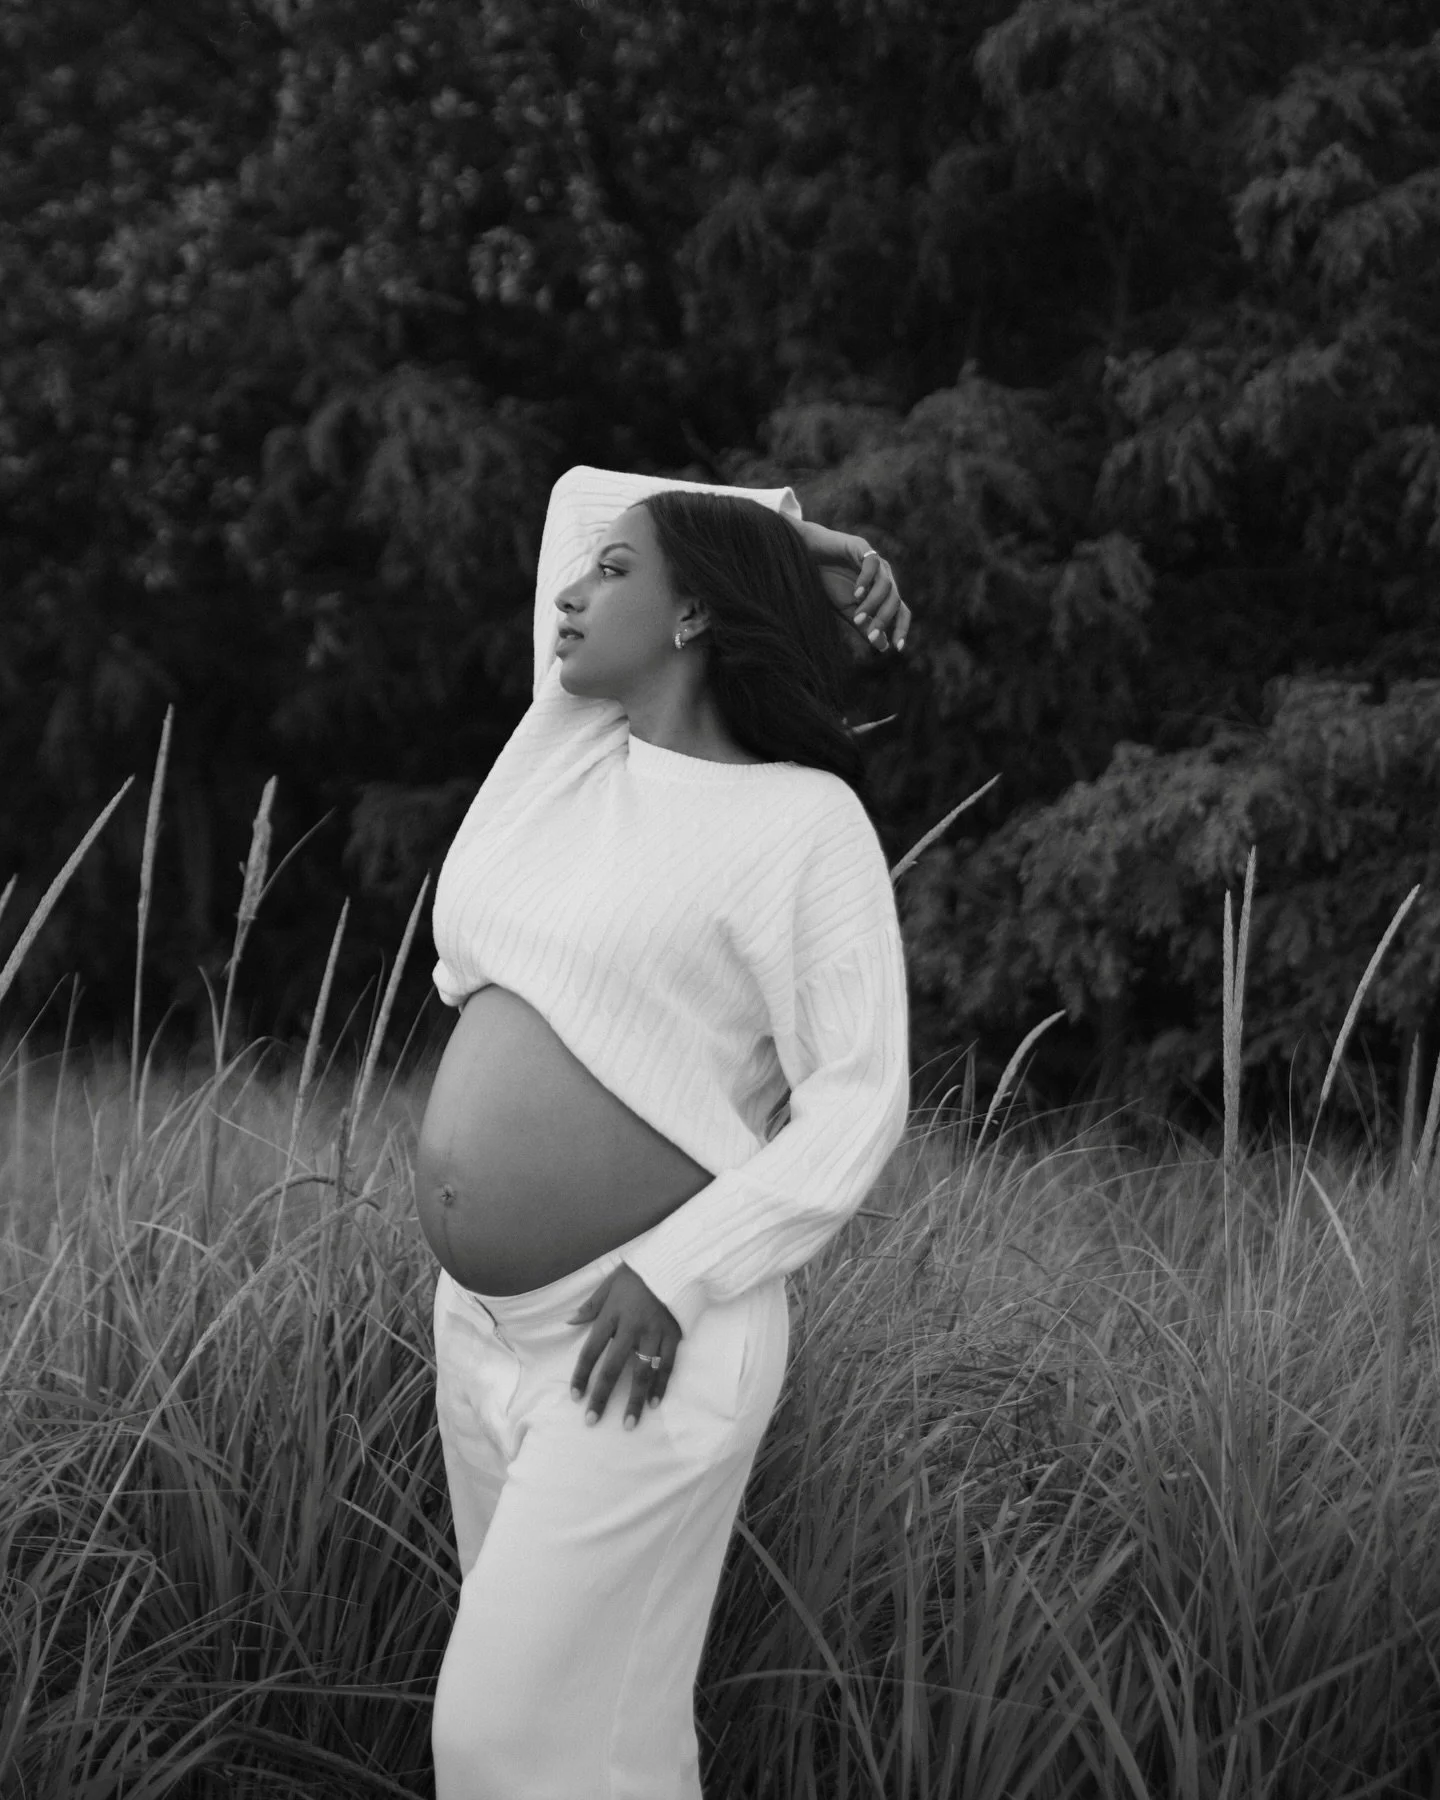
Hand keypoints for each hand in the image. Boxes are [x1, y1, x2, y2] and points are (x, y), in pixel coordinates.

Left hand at [566, 1262, 680, 1430]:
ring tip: (629, 1424)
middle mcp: (632, 1328)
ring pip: (642, 1373)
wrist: (675, 1263)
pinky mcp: (673, 1336)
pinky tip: (654, 1404)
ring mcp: (655, 1334)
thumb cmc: (638, 1274)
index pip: (591, 1350)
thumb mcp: (609, 1284)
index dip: (582, 1375)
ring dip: (634, 1400)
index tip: (576, 1396)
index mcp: (612, 1315)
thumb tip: (569, 1321)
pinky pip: (667, 1366)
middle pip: (614, 1368)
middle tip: (592, 1420)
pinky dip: (661, 1386)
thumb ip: (590, 1306)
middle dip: (602, 1396)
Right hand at [791, 517, 911, 655]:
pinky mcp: (862, 547)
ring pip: (886, 585)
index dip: (902, 628)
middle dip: (883, 620)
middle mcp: (884, 576)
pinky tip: (856, 593)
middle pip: (895, 600)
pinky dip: (867, 580)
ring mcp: (875, 561)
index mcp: (884, 592)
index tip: (897, 647)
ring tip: (857, 616)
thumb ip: (865, 626)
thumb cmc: (828, 582)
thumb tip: (883, 647)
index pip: (901, 611)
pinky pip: (872, 565)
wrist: (806, 557)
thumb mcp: (848, 610)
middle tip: (870, 635)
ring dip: (873, 604)